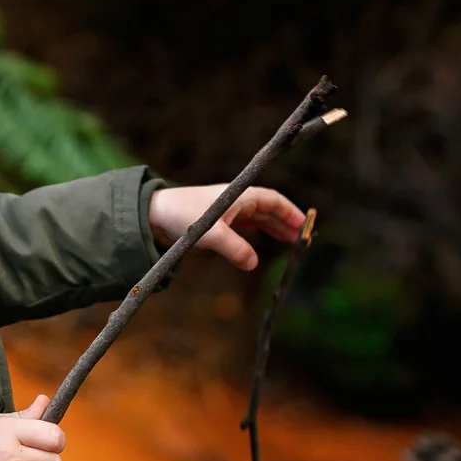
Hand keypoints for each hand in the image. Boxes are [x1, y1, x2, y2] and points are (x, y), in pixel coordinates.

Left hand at [149, 184, 305, 270]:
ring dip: (274, 230)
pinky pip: (244, 227)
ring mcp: (227, 211)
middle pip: (269, 210)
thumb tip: (254, 264)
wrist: (154, 214)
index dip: (291, 213)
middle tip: (303, 241)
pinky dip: (257, 235)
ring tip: (290, 243)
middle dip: (287, 224)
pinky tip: (261, 246)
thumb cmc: (183, 216)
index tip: (306, 227)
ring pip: (258, 219)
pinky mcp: (217, 222)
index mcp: (240, 196)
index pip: (274, 201)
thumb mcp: (212, 235)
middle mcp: (236, 200)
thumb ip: (235, 249)